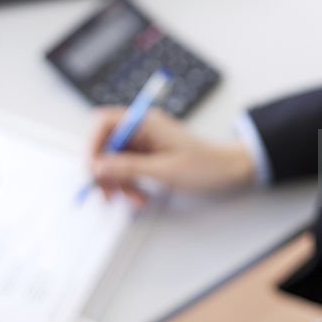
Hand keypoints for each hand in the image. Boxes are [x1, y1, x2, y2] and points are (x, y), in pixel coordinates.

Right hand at [88, 107, 256, 203]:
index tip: (92, 169)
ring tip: (134, 199)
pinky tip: (140, 197)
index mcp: (146, 122)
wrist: (229, 172)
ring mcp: (146, 143)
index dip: (93, 144)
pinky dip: (130, 184)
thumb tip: (99, 166)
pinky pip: (129, 169)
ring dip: (119, 182)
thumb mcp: (163, 170)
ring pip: (116, 161)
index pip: (105, 123)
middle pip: (107, 145)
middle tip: (108, 194)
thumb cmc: (204, 166)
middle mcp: (142, 129)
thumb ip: (128, 167)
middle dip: (106, 170)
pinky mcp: (149, 156)